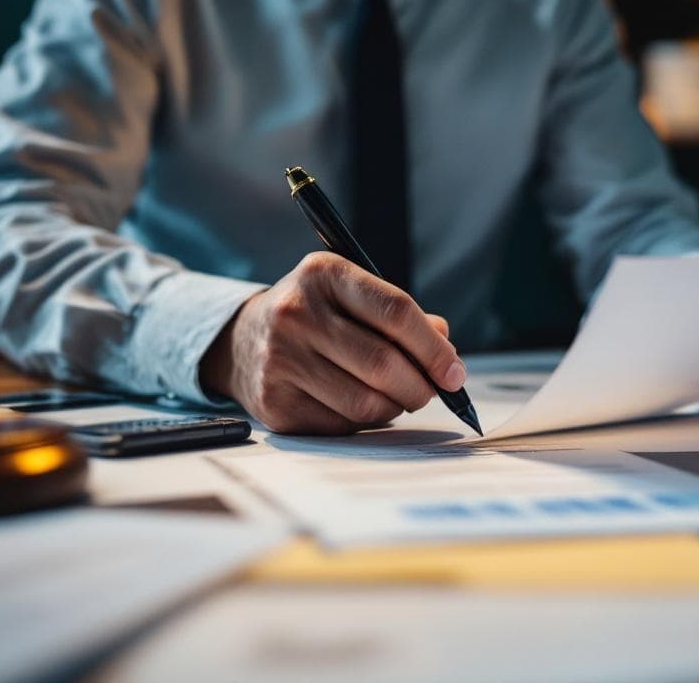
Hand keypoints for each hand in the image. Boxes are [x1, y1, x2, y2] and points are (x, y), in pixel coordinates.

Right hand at [200, 252, 463, 434]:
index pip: (395, 312)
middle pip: (383, 363)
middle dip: (421, 386)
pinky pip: (342, 425)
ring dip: (395, 407)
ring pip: (366, 402)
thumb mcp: (353, 296)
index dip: (433, 348)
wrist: (243, 341)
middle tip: (432, 392)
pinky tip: (360, 405)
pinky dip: (364, 421)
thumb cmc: (318, 316)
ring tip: (396, 397)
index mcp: (324, 274)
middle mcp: (296, 312)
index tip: (455, 373)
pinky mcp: (274, 403)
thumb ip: (402, 318)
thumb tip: (447, 351)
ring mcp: (280, 359)